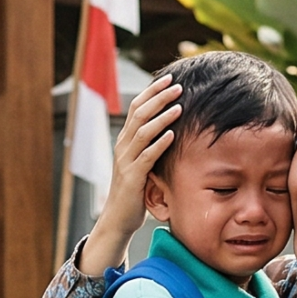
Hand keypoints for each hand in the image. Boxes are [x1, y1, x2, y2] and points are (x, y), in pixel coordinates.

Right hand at [78, 77, 182, 275]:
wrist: (118, 219)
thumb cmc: (134, 191)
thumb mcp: (141, 163)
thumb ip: (150, 145)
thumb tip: (171, 127)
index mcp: (125, 141)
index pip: (136, 107)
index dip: (152, 91)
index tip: (169, 78)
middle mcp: (122, 147)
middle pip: (139, 114)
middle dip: (158, 97)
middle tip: (177, 85)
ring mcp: (125, 162)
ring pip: (142, 132)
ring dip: (161, 117)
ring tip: (178, 105)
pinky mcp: (132, 178)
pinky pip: (146, 157)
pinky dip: (159, 144)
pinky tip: (172, 135)